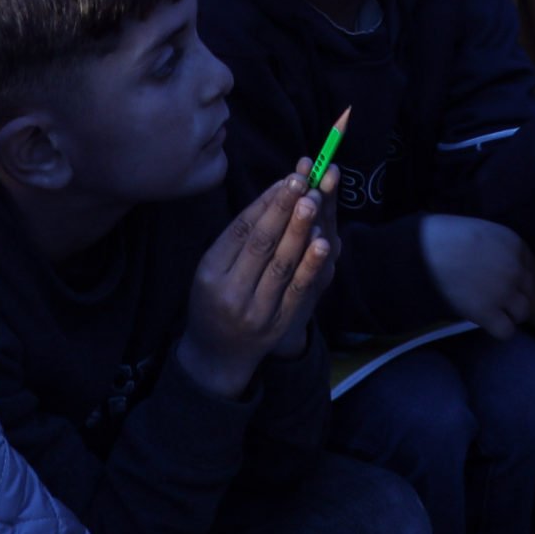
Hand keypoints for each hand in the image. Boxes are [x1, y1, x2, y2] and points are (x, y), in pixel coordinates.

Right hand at [176, 173, 334, 397]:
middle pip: (261, 243)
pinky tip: (324, 243)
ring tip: (313, 200)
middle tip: (302, 179)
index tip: (286, 177)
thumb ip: (236, 239)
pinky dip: (312, 265)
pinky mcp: (279, 323)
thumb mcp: (211, 269)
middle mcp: (232, 291)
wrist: (218, 356)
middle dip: (283, 209)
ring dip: (300, 230)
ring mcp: (257, 310)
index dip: (265, 202)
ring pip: (282, 264)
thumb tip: (275, 197)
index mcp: (211, 272)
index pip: (241, 230)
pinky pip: (298, 290)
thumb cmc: (214, 301)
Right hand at [419, 214, 533, 339]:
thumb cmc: (445, 234)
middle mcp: (515, 268)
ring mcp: (504, 292)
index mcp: (514, 243)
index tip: (500, 277)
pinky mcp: (488, 313)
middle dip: (513, 293)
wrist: (426, 251)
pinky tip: (487, 322)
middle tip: (493, 294)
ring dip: (510, 313)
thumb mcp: (479, 230)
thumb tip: (494, 262)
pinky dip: (499, 329)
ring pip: (522, 312)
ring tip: (493, 311)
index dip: (515, 274)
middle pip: (527, 290)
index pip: (528, 265)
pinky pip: (506, 331)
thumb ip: (494, 246)